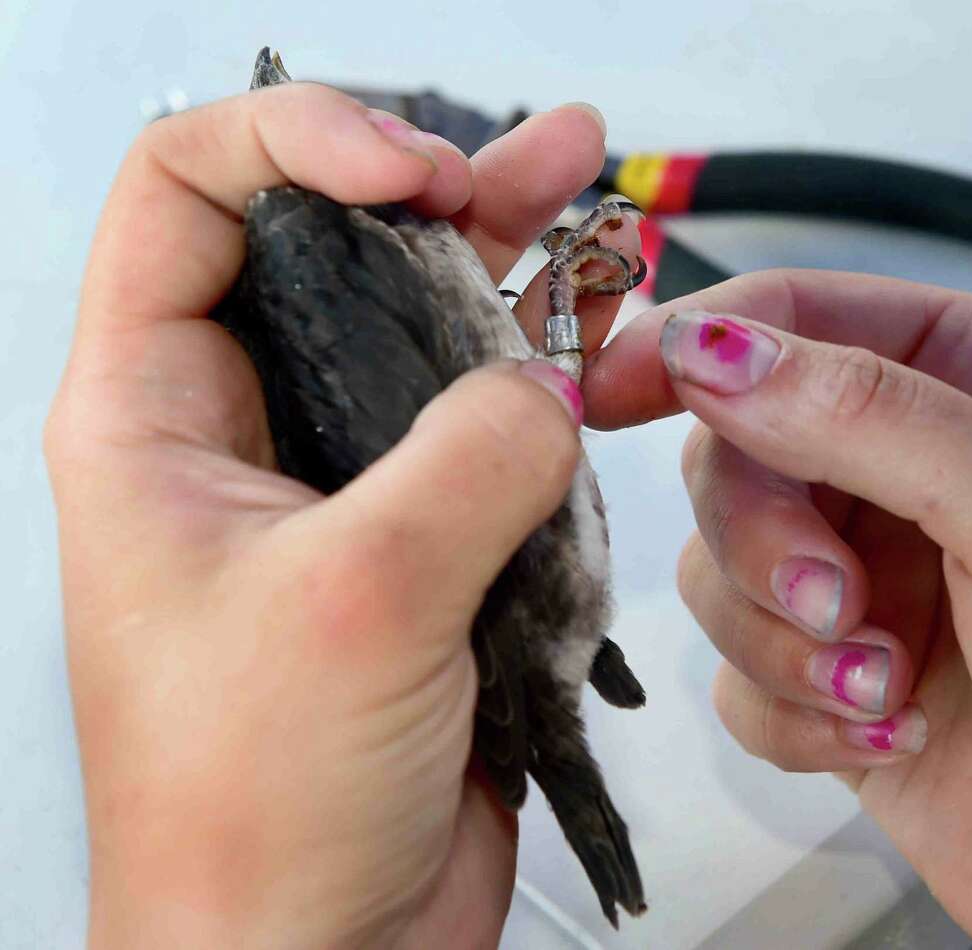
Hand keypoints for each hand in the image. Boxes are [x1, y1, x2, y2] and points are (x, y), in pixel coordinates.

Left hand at [45, 82, 637, 947]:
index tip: (410, 172)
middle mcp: (247, 437)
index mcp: (154, 420)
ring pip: (421, 332)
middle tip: (536, 158)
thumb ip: (470, 458)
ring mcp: (342, 486)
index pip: (187, 195)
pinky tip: (600, 334)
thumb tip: (545, 384)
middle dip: (437, 187)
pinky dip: (547, 376)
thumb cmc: (251, 821)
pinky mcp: (422, 541)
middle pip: (330, 249)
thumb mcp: (359, 603)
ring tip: (589, 204)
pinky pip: (486, 428)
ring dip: (507, 265)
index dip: (298, 142)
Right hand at [584, 271, 971, 948]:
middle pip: (736, 450)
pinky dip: (792, 712)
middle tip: (832, 602)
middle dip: (766, 538)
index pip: (795, 318)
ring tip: (883, 686)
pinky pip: (732, 673)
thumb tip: (710, 350)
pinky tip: (888, 738)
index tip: (616, 388)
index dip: (697, 343)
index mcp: (969, 377)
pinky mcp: (823, 676)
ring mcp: (858, 573)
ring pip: (721, 567)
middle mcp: (902, 466)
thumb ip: (865, 415)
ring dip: (784, 640)